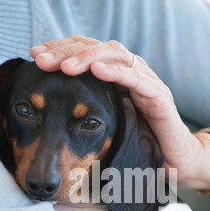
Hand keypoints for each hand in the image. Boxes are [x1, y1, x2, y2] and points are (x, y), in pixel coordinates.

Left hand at [30, 36, 202, 184]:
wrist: (174, 162)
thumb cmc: (138, 144)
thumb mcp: (106, 125)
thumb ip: (85, 113)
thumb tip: (48, 111)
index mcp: (116, 79)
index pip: (87, 53)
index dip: (61, 50)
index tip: (35, 57)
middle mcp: (131, 74)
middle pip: (98, 48)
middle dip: (67, 51)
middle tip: (42, 58)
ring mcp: (147, 83)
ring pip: (117, 56)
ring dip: (88, 58)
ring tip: (64, 66)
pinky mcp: (160, 98)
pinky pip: (138, 79)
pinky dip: (117, 72)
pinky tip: (97, 70)